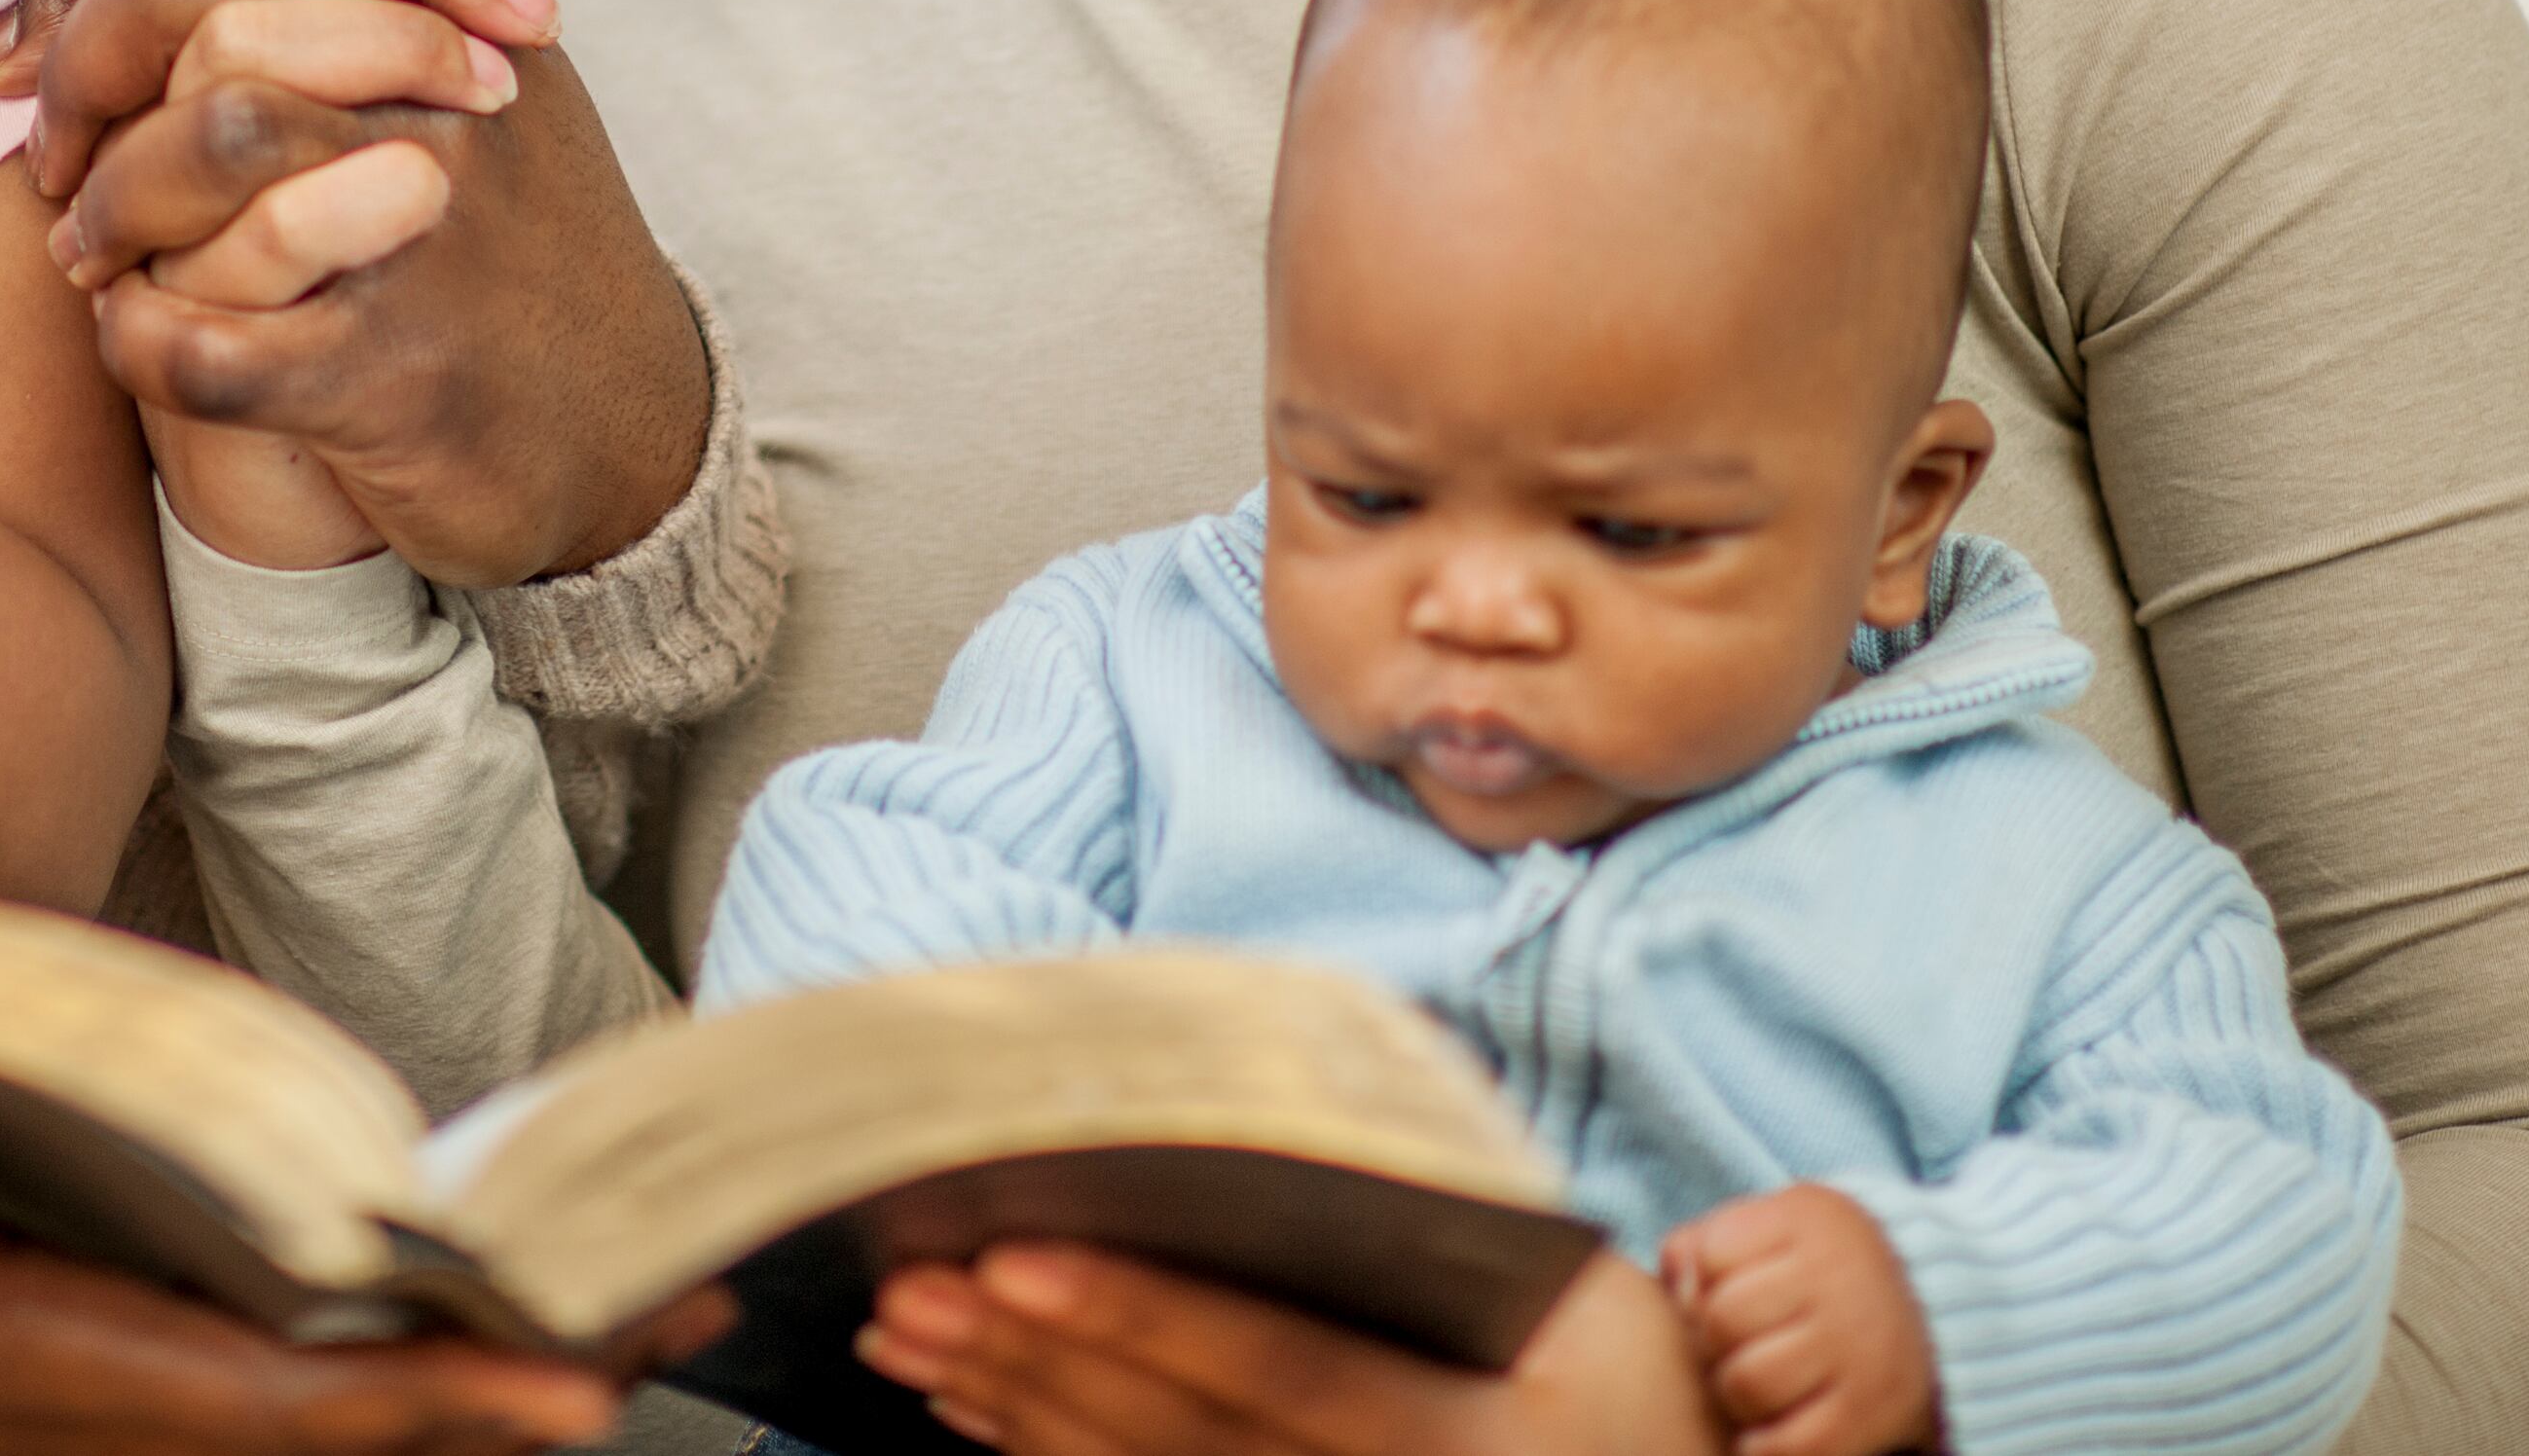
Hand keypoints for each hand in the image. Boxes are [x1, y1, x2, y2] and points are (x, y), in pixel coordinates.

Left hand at [0, 0, 705, 585]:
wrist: (627, 437)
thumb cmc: (494, 249)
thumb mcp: (446, 81)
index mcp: (441, 4)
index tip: (36, 59)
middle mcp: (441, 90)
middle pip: (202, 7)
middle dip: (82, 81)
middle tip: (57, 166)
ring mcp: (422, 225)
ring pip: (207, 140)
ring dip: (109, 204)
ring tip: (88, 252)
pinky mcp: (392, 373)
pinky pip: (206, 340)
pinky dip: (136, 338)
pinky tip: (135, 338)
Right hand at [0, 1068, 627, 1455]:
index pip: (244, 1397)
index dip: (412, 1396)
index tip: (568, 1380)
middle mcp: (33, 1395)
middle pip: (311, 1420)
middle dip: (492, 1381)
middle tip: (691, 1311)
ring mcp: (32, 1399)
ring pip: (280, 1409)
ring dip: (444, 1367)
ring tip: (633, 1299)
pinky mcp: (17, 1368)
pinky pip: (220, 1383)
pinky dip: (345, 1352)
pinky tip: (432, 1293)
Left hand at [853, 1243, 1719, 1455]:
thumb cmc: (1622, 1381)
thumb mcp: (1584, 1300)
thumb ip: (1443, 1223)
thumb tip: (1268, 1108)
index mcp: (1474, 1431)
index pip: (1283, 1367)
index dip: (1143, 1314)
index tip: (1013, 1255)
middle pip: (1187, 1433)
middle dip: (1036, 1358)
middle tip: (911, 1286)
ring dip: (1017, 1405)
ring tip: (906, 1330)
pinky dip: (1052, 1455)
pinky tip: (970, 1404)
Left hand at [1660, 1188, 1934, 1455]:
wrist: (1934, 1310)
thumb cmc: (1819, 1270)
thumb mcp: (1771, 1229)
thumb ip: (1706, 1243)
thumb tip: (1673, 1286)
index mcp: (1808, 1220)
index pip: (1710, 1254)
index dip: (1700, 1283)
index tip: (1720, 1294)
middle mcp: (1839, 1279)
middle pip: (1721, 1320)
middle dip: (1711, 1342)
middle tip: (1732, 1350)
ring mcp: (1860, 1347)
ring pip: (1748, 1383)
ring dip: (1735, 1395)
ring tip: (1753, 1388)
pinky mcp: (1874, 1410)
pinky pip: (1790, 1444)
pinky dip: (1763, 1446)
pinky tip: (1765, 1432)